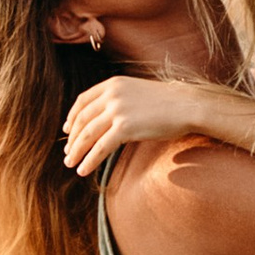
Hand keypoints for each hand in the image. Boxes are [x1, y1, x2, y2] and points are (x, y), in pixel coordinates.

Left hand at [63, 74, 217, 177]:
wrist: (187, 105)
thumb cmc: (167, 103)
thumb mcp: (137, 92)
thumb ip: (119, 100)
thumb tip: (106, 119)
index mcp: (112, 84)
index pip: (82, 101)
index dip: (72, 117)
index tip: (67, 130)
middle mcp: (111, 95)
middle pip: (82, 119)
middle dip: (72, 139)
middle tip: (68, 153)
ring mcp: (117, 110)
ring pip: (87, 134)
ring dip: (76, 151)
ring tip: (71, 164)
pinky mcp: (125, 127)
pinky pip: (100, 147)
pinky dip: (89, 160)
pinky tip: (83, 170)